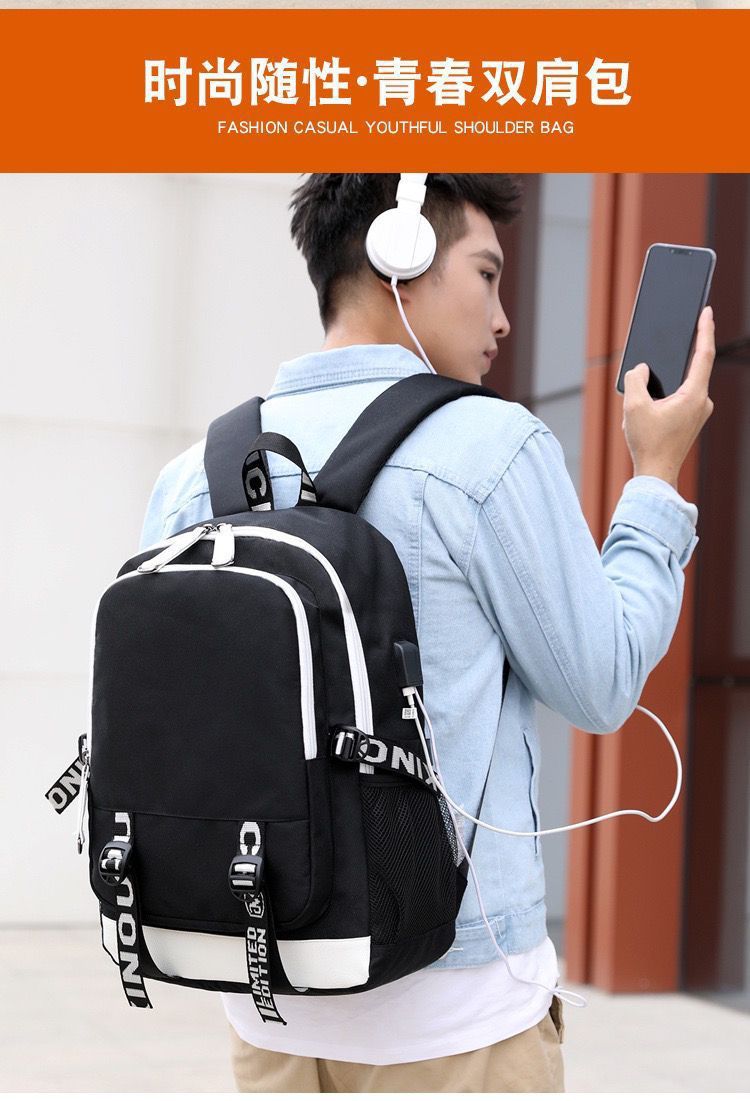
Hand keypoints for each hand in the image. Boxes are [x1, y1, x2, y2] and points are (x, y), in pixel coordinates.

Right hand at [622, 306, 715, 488]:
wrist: (656, 475)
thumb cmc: (648, 443)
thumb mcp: (633, 406)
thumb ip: (636, 379)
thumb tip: (641, 369)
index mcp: (695, 395)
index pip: (704, 354)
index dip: (705, 330)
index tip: (706, 312)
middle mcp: (702, 402)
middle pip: (693, 368)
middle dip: (677, 356)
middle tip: (672, 337)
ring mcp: (698, 413)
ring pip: (683, 385)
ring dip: (666, 381)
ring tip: (647, 390)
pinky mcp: (691, 421)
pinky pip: (680, 398)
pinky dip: (665, 394)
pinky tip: (648, 404)